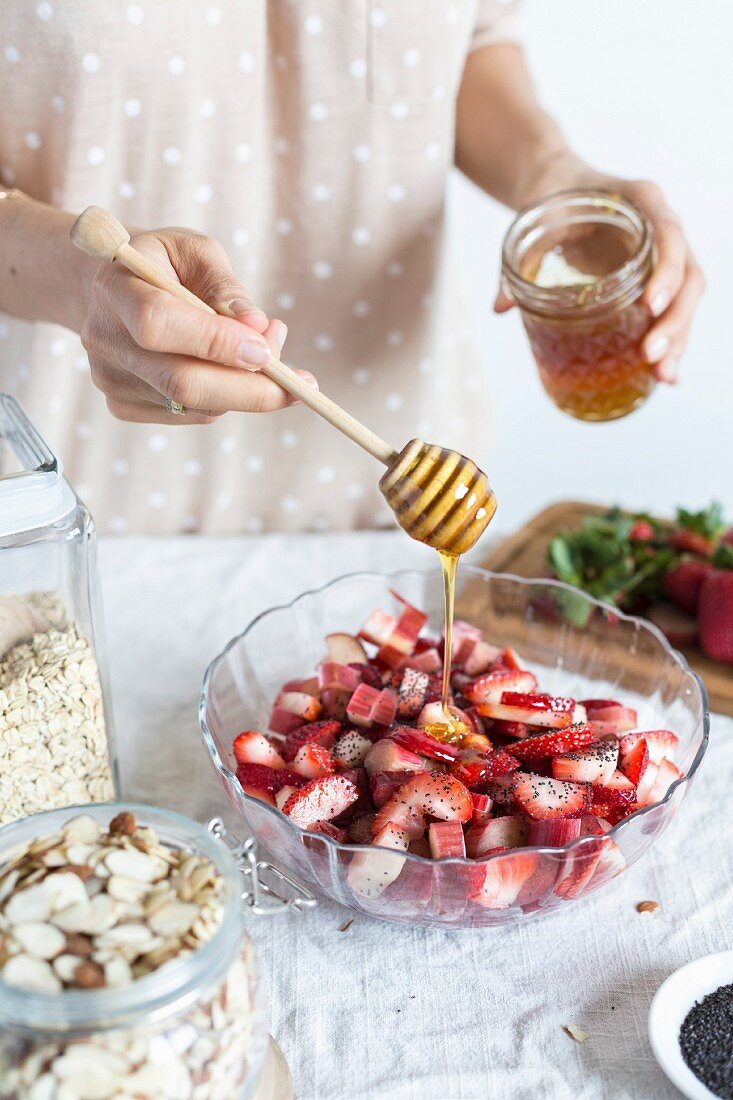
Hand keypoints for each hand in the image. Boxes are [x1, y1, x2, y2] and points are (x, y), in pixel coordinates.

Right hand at [81, 227, 315, 422]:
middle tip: (300, 384)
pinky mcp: (122, 405)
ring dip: (246, 389)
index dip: (215, 341)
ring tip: (271, 353)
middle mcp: (105, 338)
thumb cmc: (166, 263)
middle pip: (179, 381)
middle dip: (249, 389)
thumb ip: (225, 286)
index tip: (267, 350)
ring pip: (192, 404)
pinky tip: (235, 371)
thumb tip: (256, 326)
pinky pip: (190, 414)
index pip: (158, 323)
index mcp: (115, 286)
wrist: (115, 289)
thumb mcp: (197, 251)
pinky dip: (226, 399)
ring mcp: (110, 378)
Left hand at [495, 158, 704, 383]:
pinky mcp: (655, 276)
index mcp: (640, 199)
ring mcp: (663, 252)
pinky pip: (673, 307)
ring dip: (678, 338)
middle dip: (675, 320)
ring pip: (686, 297)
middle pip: (688, 275)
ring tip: (664, 377)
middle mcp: (661, 224)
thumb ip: (518, 260)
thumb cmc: (552, 198)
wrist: (559, 184)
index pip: (668, 234)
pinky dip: (671, 339)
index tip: (649, 306)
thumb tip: (501, 307)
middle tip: (652, 356)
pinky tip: (663, 372)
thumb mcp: (535, 221)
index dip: (666, 271)